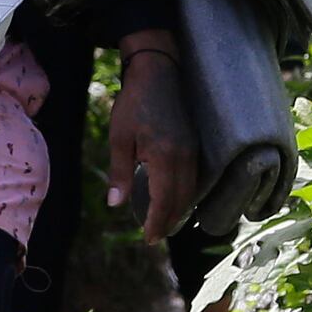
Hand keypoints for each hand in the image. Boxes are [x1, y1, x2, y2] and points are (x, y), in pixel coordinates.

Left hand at [105, 52, 199, 239]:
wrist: (158, 71)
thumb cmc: (133, 103)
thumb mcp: (120, 138)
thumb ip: (120, 173)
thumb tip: (115, 205)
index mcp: (165, 157)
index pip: (165, 201)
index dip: (157, 223)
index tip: (148, 240)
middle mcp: (185, 158)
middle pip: (181, 201)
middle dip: (168, 222)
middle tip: (154, 238)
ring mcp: (193, 151)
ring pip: (190, 191)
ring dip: (178, 210)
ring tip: (164, 224)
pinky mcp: (195, 144)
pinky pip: (194, 178)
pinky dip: (185, 195)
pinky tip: (174, 199)